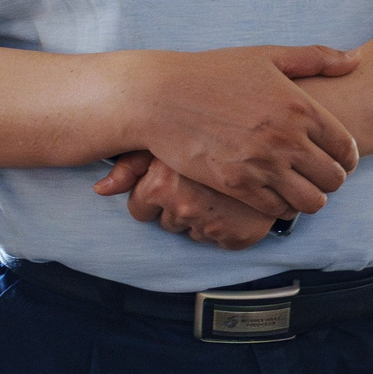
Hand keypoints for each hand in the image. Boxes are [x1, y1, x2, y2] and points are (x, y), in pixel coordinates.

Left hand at [98, 155, 276, 249]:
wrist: (273, 140)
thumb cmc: (213, 133)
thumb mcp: (167, 139)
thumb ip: (130, 164)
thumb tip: (99, 190)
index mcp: (162, 182)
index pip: (137, 209)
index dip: (153, 194)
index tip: (171, 177)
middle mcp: (184, 205)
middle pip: (163, 223)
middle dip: (176, 206)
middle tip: (198, 182)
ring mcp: (211, 224)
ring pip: (190, 232)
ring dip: (201, 216)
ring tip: (216, 190)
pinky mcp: (236, 238)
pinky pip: (217, 241)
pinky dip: (224, 226)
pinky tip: (231, 204)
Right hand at [129, 45, 362, 219]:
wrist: (159, 97)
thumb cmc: (211, 72)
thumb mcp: (265, 56)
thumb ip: (315, 57)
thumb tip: (356, 60)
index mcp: (299, 106)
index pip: (348, 148)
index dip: (348, 159)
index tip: (337, 159)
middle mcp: (286, 137)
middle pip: (334, 179)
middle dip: (331, 180)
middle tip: (317, 176)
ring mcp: (262, 164)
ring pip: (311, 201)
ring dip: (310, 199)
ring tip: (298, 189)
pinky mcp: (237, 184)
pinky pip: (277, 210)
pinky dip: (282, 208)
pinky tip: (273, 196)